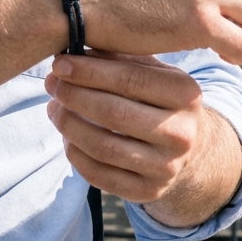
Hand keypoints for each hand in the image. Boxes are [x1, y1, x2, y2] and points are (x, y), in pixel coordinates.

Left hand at [44, 52, 240, 226]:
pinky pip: (100, 175)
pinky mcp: (148, 191)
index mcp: (186, 93)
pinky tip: (67, 137)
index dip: (89, 71)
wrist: (190, 146)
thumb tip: (72, 49)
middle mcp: (181, 133)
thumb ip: (118, 56)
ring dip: (69, 125)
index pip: (130, 79)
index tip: (59, 63)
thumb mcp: (152, 70)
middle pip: (114, 113)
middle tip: (51, 83)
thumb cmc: (159, 96)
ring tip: (53, 108)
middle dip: (74, 96)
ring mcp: (166, 167)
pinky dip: (76, 154)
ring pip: (104, 146)